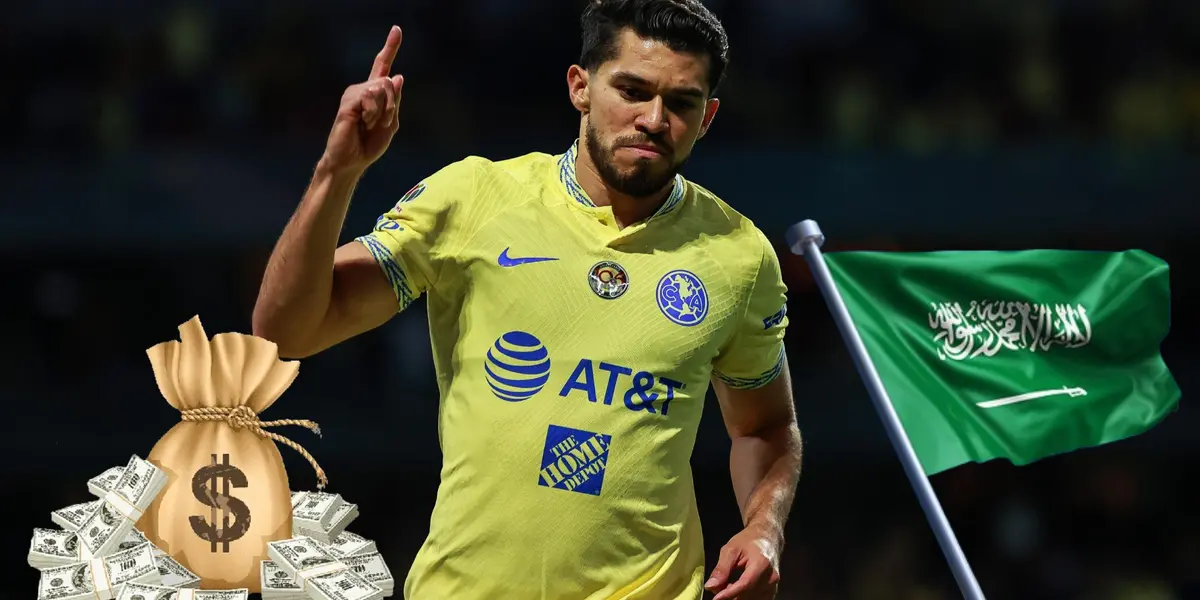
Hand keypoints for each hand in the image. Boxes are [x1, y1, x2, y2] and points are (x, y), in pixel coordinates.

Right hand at [322, 25, 405, 174]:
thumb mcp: (390, 124)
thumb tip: (398, 76)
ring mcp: (354, 94)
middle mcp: (363, 89)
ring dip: (383, 112)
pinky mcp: (348, 101)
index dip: (390, 47)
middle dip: (392, 105)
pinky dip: (373, 114)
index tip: (397, 29)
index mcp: (375, 93)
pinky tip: (362, 123)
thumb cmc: (369, 144)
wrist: (352, 160)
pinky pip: (371, 97)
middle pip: (390, 81)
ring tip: (369, 125)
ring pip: (382, 88)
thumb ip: (394, 102)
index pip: (383, 66)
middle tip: (381, 123)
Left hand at [704, 526, 781, 599]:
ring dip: (737, 597)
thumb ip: (721, 569)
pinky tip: (737, 589)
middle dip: (730, 594)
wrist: (767, 537)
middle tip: (718, 585)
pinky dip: (744, 597)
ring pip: (751, 599)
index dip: (728, 594)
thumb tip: (710, 586)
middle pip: (747, 595)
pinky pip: (757, 599)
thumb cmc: (748, 540)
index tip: (715, 598)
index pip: (744, 584)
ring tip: (728, 584)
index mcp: (761, 564)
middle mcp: (771, 577)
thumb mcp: (731, 549)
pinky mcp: (772, 591)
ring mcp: (773, 585)